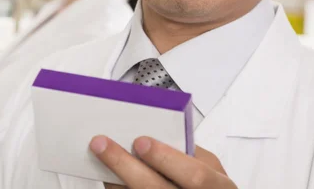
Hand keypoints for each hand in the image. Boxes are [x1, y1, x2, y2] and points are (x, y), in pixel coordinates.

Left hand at [90, 136, 236, 188]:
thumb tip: (151, 131)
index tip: (140, 142)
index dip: (165, 159)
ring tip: (96, 154)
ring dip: (112, 176)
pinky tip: (106, 172)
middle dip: (124, 164)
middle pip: (152, 188)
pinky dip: (115, 186)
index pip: (194, 175)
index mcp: (217, 186)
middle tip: (101, 143)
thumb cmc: (207, 185)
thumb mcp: (210, 167)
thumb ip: (187, 151)